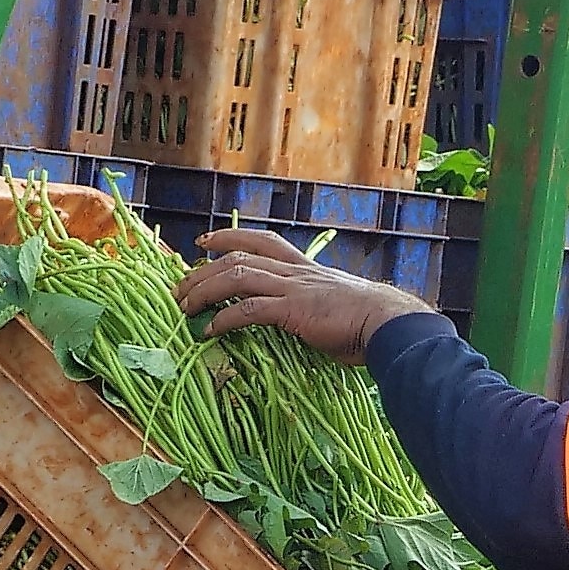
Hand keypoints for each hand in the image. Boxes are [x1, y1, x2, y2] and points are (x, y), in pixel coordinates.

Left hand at [179, 229, 431, 359]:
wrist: (388, 324)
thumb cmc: (367, 322)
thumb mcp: (335, 304)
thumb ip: (313, 305)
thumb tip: (303, 321)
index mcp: (305, 267)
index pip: (261, 240)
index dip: (229, 237)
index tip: (204, 242)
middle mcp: (295, 271)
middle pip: (238, 257)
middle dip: (203, 270)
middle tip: (180, 287)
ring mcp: (293, 289)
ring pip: (236, 277)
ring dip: (204, 291)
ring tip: (186, 308)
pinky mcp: (293, 311)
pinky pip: (248, 311)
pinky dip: (224, 320)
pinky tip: (210, 332)